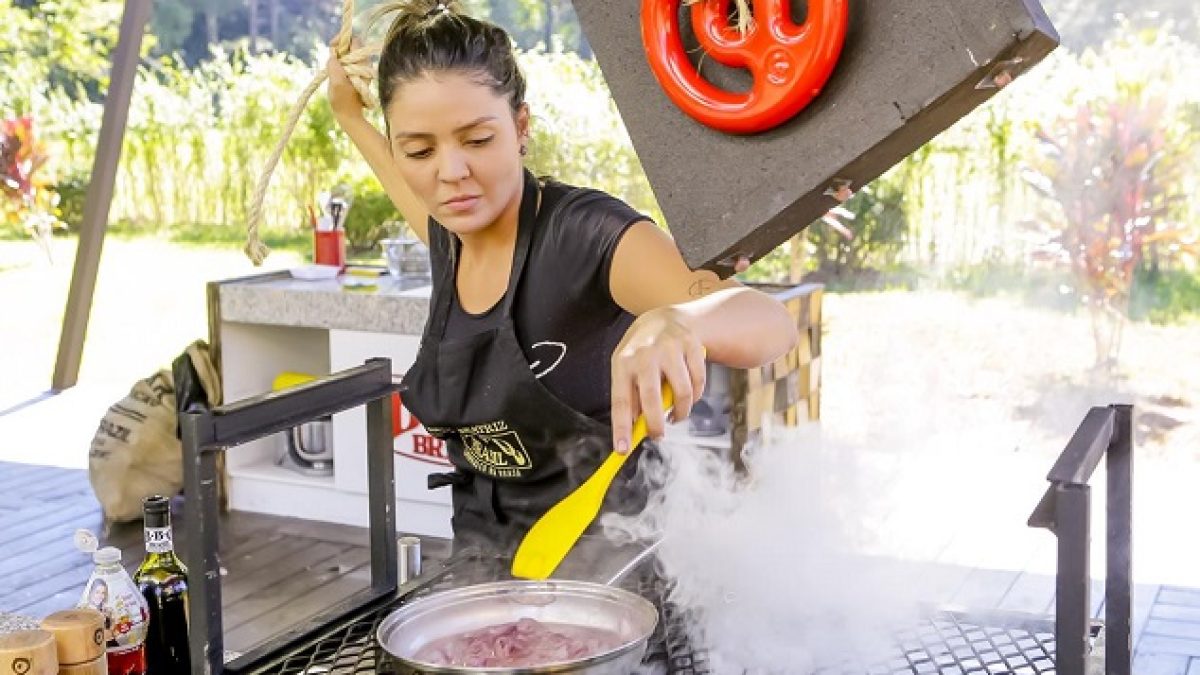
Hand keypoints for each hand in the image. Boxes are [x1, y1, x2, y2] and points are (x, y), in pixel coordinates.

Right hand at [327, 37, 365, 119]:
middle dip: (338, 48)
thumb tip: (333, 57)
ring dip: (337, 56)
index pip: (355, 40)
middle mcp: (364, 63)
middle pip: (351, 45)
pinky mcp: (354, 73)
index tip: (332, 46)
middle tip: (331, 60)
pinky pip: (345, 61)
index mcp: (362, 64)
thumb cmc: (343, 101)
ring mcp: (360, 68)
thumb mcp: (337, 83)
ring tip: (332, 69)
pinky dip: (338, 62)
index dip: (342, 39)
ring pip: (347, 53)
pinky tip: (335, 73)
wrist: (348, 114)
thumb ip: (335, 67)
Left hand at [611, 306, 706, 453]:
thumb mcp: (627, 369)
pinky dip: (695, 397)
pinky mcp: (693, 346)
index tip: (621, 450)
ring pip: (683, 394)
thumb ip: (630, 397)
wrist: (666, 318)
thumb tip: (632, 431)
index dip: (621, 428)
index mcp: (623, 361)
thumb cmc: (641, 353)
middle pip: (652, 399)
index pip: (620, 401)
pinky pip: (699, 384)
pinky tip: (688, 395)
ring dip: (680, 412)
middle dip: (656, 425)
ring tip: (675, 414)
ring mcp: (671, 348)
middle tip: (658, 436)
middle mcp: (646, 353)